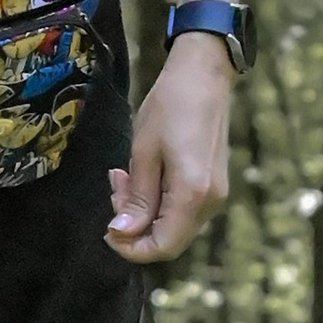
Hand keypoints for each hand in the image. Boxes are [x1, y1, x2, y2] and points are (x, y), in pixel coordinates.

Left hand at [106, 37, 234, 263]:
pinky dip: (158, 202)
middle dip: (134, 225)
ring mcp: (215, 195)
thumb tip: (122, 233)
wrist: (204, 75)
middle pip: (168, 240)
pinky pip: (181, 210)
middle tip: (114, 187)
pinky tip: (144, 174)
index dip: (130, 247)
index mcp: (192, 194)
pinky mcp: (212, 186)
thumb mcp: (143, 152)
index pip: (162, 247)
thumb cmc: (171, 105)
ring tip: (124, 176)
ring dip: (143, 211)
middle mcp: (210, 202)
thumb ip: (136, 198)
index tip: (107, 227)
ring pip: (173, 226)